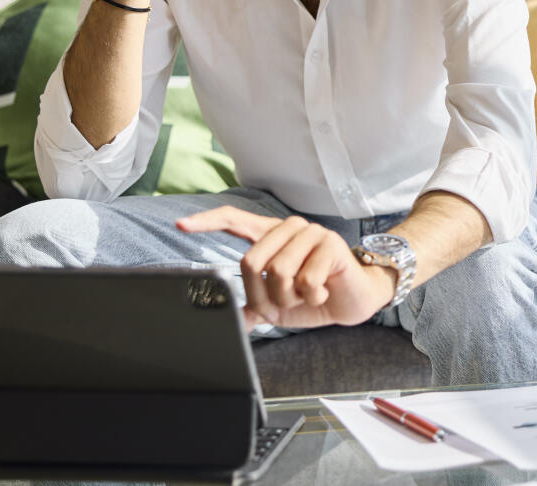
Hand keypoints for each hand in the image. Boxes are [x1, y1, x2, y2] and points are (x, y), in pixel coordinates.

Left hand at [176, 206, 397, 329]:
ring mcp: (310, 233)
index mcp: (271, 236)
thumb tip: (232, 316)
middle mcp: (289, 228)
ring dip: (289, 298)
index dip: (208, 222)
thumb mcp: (278, 304)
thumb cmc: (315, 296)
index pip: (235, 219)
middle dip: (263, 295)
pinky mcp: (330, 244)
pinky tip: (323, 292)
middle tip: (283, 305)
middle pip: (251, 261)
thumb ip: (255, 304)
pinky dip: (311, 298)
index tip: (181, 226)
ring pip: (277, 272)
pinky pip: (305, 279)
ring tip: (306, 297)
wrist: (354, 300)